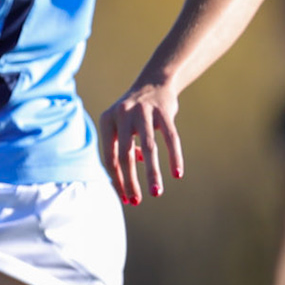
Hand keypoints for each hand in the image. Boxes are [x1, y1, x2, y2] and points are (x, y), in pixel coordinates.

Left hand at [98, 82, 182, 204]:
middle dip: (130, 182)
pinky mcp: (164, 111)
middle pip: (124, 155)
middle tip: (136, 202)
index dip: (117, 180)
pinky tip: (177, 173)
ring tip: (156, 192)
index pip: (109, 157)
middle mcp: (123, 114)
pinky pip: (170, 138)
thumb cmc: (134, 114)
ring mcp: (143, 111)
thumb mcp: (121, 128)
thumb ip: (122, 151)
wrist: (154, 82)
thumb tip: (127, 182)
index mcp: (107, 120)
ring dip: (151, 173)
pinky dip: (174, 156)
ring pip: (148, 148)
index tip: (126, 199)